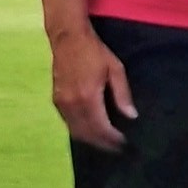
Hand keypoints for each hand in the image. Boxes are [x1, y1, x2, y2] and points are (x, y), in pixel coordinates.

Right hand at [50, 25, 135, 150]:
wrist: (68, 38)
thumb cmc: (95, 52)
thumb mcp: (115, 70)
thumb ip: (123, 95)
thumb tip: (131, 116)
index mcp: (88, 97)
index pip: (101, 128)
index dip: (113, 139)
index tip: (125, 144)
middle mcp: (71, 104)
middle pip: (87, 134)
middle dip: (103, 144)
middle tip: (117, 148)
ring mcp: (61, 103)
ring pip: (75, 131)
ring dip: (91, 140)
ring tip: (106, 143)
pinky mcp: (56, 100)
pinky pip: (68, 123)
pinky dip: (80, 131)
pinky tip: (92, 131)